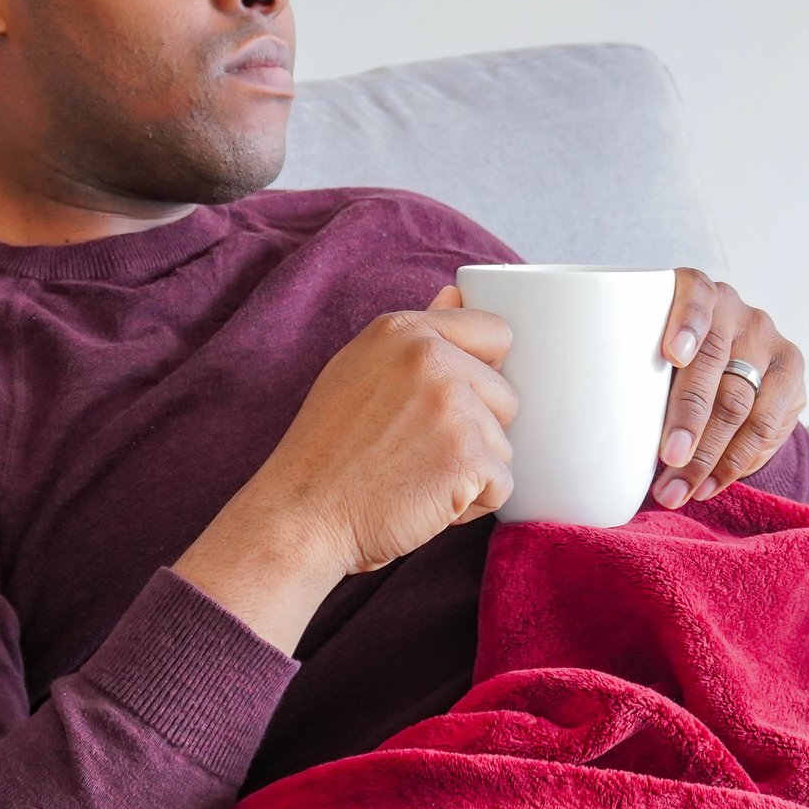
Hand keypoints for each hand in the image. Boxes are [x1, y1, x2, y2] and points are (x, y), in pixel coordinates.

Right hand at [241, 282, 517, 578]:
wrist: (302, 517)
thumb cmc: (326, 455)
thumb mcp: (359, 371)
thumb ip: (415, 335)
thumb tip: (458, 292)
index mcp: (403, 330)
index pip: (494, 332)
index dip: (482, 373)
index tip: (445, 405)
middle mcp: (430, 357)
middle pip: (506, 394)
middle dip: (476, 431)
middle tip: (418, 452)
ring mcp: (453, 405)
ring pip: (504, 443)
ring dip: (471, 471)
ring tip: (417, 478)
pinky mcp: (469, 455)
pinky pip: (502, 484)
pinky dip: (471, 504)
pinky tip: (426, 501)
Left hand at [649, 269, 806, 506]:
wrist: (733, 360)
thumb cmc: (667, 363)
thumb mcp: (650, 350)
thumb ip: (634, 370)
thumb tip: (591, 433)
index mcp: (695, 292)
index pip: (694, 296)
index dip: (685, 324)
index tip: (672, 355)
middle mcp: (735, 311)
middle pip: (714, 365)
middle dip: (690, 420)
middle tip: (668, 460)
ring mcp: (768, 341)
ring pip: (741, 404)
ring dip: (708, 456)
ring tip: (678, 491)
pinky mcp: (791, 374)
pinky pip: (767, 426)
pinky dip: (734, 464)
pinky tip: (709, 485)